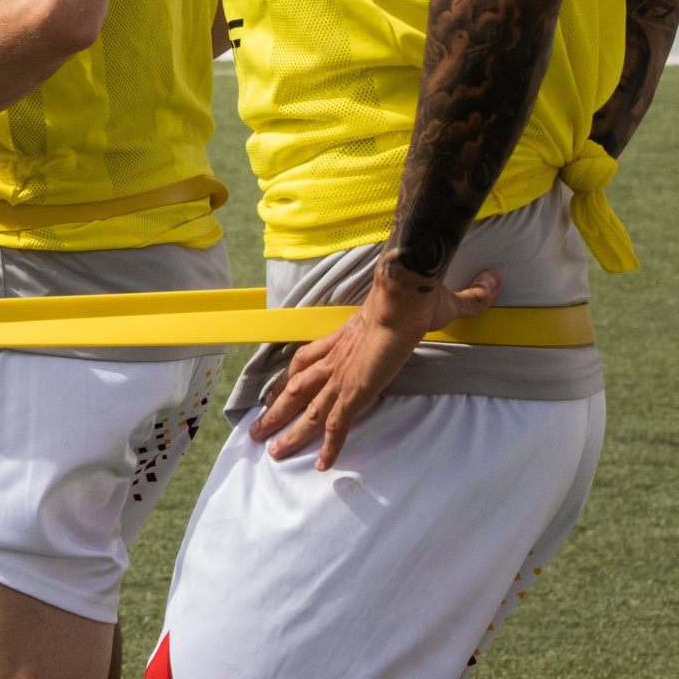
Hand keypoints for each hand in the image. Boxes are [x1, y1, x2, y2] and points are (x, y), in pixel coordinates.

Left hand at [249, 263, 500, 469]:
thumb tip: (493, 282)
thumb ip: (466, 297)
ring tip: (268, 450)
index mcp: (343, 339)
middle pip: (295, 389)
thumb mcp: (441, 301)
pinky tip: (321, 465)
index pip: (306, 360)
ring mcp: (343, 376)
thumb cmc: (417, 297)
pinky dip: (328, 445)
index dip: (289, 377)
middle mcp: (335, 359)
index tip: (276, 391)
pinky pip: (337, 424)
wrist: (406, 297)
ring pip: (306, 410)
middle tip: (255, 431)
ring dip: (286, 431)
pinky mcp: (355, 390)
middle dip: (274, 411)